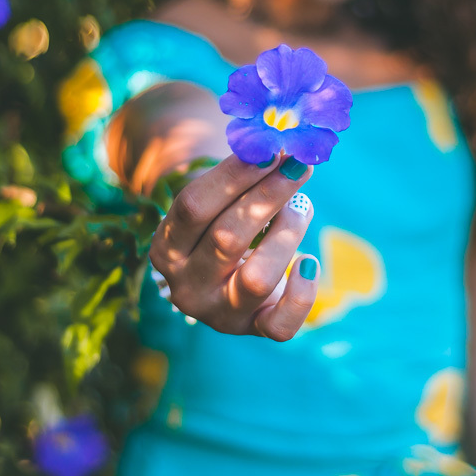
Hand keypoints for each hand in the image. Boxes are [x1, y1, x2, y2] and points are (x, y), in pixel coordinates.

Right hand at [148, 153, 319, 340]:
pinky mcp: (254, 330)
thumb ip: (242, 177)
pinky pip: (281, 325)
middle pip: (227, 238)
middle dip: (268, 195)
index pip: (193, 206)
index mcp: (166, 248)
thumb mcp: (218, 202)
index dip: (234, 175)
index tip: (268, 149)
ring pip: (257, 279)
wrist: (222, 281)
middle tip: (297, 165)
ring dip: (287, 233)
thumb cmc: (223, 224)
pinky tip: (309, 261)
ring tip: (301, 207)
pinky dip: (303, 292)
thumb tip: (279, 146)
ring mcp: (220, 314)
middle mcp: (186, 287)